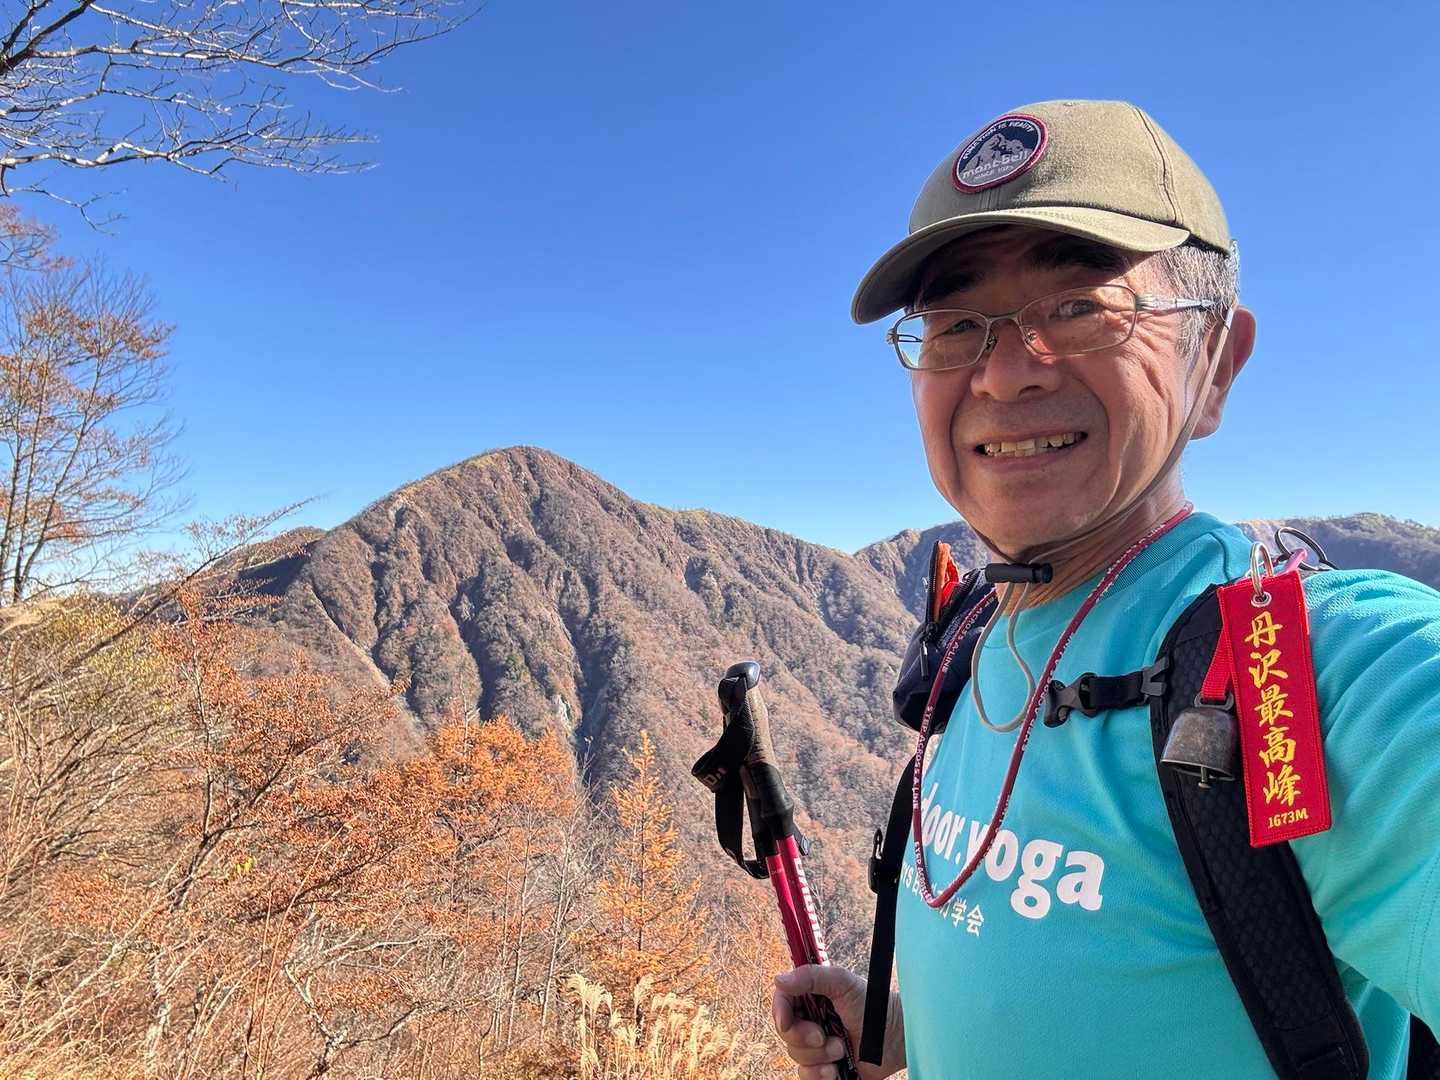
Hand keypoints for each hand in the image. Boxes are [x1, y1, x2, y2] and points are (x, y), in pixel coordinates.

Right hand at [771, 964, 903, 1079]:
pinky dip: (820, 1075)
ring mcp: (817, 1047)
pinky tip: (837, 1069)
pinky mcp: (825, 1069)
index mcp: (811, 997)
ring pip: (796, 1057)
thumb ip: (811, 976)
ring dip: (819, 1056)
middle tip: (823, 1036)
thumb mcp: (842, 982)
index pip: (782, 1003)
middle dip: (804, 1038)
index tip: (787, 1022)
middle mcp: (811, 1021)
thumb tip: (778, 980)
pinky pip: (807, 1077)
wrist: (895, 1037)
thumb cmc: (872, 1004)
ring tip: (842, 1049)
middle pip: (786, 1034)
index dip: (780, 1013)